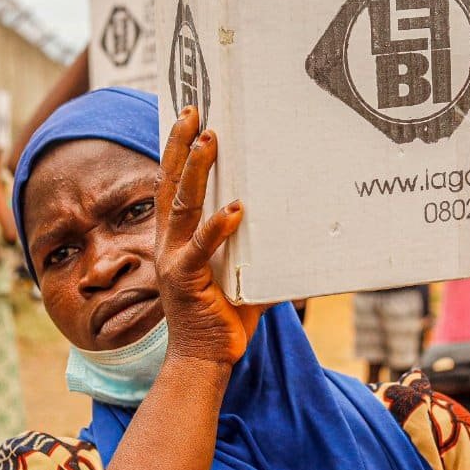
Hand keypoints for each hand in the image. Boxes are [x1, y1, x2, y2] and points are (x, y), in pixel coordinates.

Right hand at [155, 106, 265, 365]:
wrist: (205, 358)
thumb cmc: (225, 315)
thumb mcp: (244, 271)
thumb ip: (262, 249)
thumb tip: (301, 232)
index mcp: (176, 236)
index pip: (172, 182)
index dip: (175, 148)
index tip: (185, 115)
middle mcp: (168, 241)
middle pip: (170, 181)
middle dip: (180, 144)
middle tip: (193, 111)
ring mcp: (174, 259)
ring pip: (183, 205)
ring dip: (196, 171)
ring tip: (209, 141)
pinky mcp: (187, 280)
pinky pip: (202, 248)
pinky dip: (218, 228)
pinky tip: (236, 209)